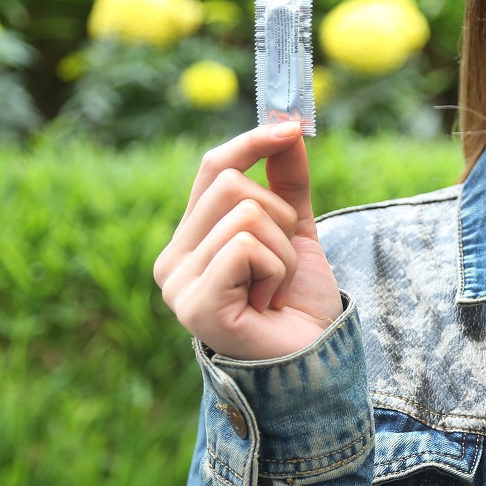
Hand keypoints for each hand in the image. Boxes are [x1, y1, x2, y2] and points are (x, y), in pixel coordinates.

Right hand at [154, 120, 342, 360]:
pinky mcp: (195, 305)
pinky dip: (276, 271)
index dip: (251, 142)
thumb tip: (286, 124)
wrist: (313, 361)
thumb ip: (286, 180)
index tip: (293, 125)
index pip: (212, 166)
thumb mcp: (294, 229)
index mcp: (189, 238)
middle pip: (231, 183)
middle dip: (279, 217)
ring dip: (283, 252)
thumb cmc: (296, 302)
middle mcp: (172, 259)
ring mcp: (178, 284)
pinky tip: (268, 304)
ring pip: (246, 215)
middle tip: (280, 264)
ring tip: (275, 290)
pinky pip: (247, 248)